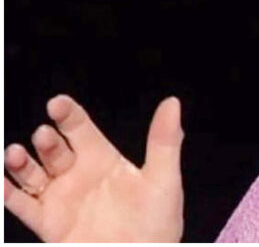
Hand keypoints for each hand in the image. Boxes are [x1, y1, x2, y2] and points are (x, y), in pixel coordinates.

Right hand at [3, 95, 184, 241]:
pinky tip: (3, 184)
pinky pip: (22, 206)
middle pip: (54, 150)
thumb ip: (164, 141)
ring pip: (32, 175)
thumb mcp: (164, 179)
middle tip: (44, 136)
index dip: (68, 114)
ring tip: (16, 155)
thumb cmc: (158, 224)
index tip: (57, 104)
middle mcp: (78, 176)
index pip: (80, 129)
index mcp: (103, 160)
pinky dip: (8, 194)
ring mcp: (61, 199)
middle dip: (46, 141)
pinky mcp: (49, 224)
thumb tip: (172, 104)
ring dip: (22, 163)